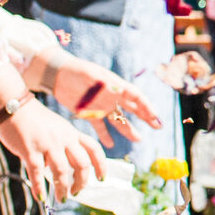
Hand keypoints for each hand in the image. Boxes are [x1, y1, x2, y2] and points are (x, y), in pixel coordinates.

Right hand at [0, 98, 105, 201]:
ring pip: (62, 171)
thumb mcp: (57, 128)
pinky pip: (36, 172)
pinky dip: (40, 188)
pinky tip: (41, 198)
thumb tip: (63, 170)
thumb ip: (63, 145)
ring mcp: (47, 144)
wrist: (13, 106)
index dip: (101, 165)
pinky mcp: (29, 149)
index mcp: (71, 133)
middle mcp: (63, 138)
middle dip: (82, 182)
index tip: (101, 179)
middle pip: (82, 164)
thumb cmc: (34, 120)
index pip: (94, 149)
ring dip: (63, 188)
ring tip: (61, 198)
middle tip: (76, 193)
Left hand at [46, 55, 160, 151]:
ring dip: (128, 129)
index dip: (146, 106)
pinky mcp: (88, 113)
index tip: (154, 116)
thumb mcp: (90, 74)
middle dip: (145, 117)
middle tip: (157, 126)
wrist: (57, 74)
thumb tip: (119, 91)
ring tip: (138, 139)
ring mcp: (101, 106)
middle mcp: (111, 97)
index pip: (136, 96)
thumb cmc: (76, 70)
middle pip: (132, 108)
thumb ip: (104, 84)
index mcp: (115, 85)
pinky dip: (105, 135)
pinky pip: (99, 126)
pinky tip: (110, 144)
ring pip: (118, 120)